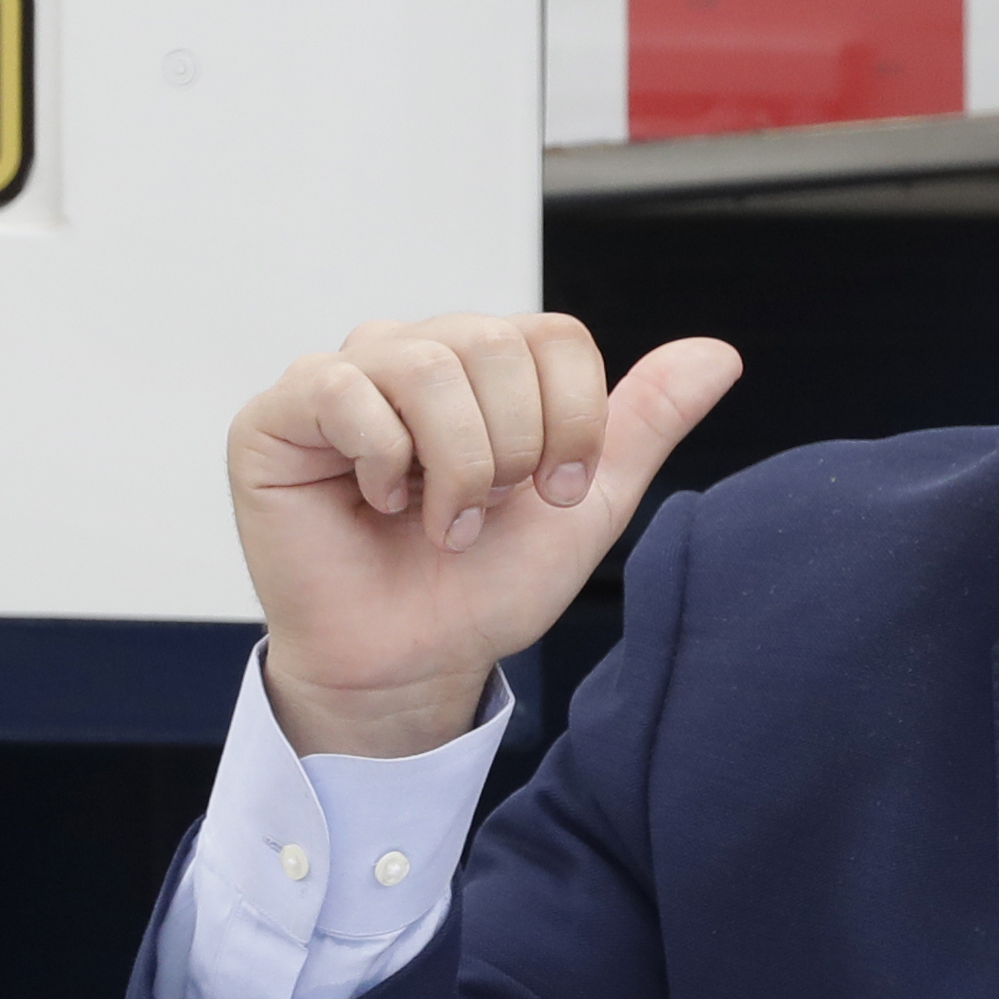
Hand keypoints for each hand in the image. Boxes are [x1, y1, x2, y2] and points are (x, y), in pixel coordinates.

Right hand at [228, 313, 740, 756]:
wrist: (416, 664)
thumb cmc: (486, 585)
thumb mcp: (587, 504)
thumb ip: (645, 422)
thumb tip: (719, 354)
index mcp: (488, 364)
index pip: (555, 335)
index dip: (571, 421)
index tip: (551, 493)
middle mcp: (416, 352)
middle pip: (495, 341)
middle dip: (513, 449)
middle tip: (486, 514)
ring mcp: (344, 376)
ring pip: (429, 362)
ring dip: (454, 465)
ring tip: (439, 520)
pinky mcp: (279, 414)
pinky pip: (345, 389)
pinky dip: (384, 458)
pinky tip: (381, 501)